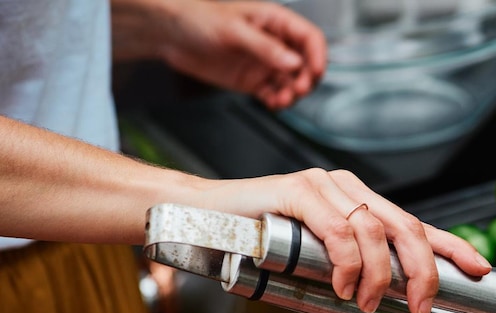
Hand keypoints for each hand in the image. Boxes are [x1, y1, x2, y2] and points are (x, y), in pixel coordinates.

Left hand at [112, 0, 325, 109]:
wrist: (170, 35)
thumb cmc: (198, 18)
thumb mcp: (233, 30)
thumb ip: (264, 47)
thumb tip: (294, 62)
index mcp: (276, 22)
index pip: (310, 38)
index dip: (318, 55)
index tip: (315, 72)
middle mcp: (275, 43)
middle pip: (307, 63)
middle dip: (306, 79)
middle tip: (297, 90)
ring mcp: (266, 63)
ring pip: (293, 82)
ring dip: (293, 94)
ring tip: (281, 101)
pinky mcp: (254, 81)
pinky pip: (275, 94)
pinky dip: (278, 102)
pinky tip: (272, 104)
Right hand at [196, 168, 492, 312]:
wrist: (200, 226)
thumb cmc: (255, 253)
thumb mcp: (314, 292)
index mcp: (360, 207)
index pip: (417, 226)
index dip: (451, 246)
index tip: (480, 268)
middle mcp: (349, 190)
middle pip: (407, 226)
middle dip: (424, 271)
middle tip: (422, 307)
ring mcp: (326, 186)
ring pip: (376, 230)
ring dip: (379, 276)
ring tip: (364, 303)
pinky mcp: (298, 189)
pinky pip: (340, 228)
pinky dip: (348, 263)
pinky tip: (343, 286)